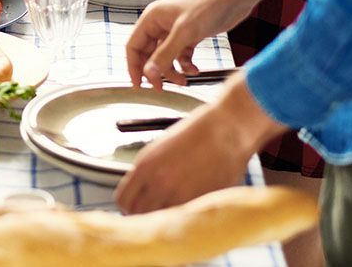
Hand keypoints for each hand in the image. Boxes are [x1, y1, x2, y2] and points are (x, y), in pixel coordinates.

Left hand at [115, 76, 284, 213]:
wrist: (228, 129)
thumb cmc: (197, 133)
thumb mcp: (160, 149)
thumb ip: (147, 173)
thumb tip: (140, 194)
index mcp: (145, 166)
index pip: (122, 201)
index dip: (128, 207)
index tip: (135, 207)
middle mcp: (159, 183)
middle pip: (139, 215)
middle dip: (144, 215)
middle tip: (154, 212)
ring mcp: (180, 194)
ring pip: (161, 222)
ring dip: (165, 219)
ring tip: (174, 210)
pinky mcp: (201, 202)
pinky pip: (185, 219)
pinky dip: (185, 218)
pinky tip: (190, 208)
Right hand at [127, 0, 255, 87]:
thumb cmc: (209, 3)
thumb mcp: (184, 32)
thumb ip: (165, 54)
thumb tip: (149, 73)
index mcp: (152, 18)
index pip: (134, 46)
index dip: (134, 66)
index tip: (139, 84)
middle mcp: (161, 24)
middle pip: (149, 53)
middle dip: (155, 71)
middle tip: (160, 86)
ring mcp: (175, 30)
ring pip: (166, 57)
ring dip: (172, 71)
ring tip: (182, 81)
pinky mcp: (190, 35)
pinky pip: (181, 55)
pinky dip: (186, 65)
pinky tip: (194, 70)